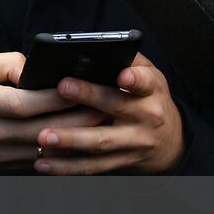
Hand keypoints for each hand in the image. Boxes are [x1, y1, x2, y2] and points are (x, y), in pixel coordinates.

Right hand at [0, 53, 107, 174]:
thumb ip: (6, 63)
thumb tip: (38, 66)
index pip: (32, 102)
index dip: (63, 95)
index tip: (87, 85)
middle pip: (52, 129)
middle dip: (84, 117)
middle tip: (110, 104)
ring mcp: (5, 155)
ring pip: (54, 150)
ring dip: (82, 137)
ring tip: (104, 122)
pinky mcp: (11, 169)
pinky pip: (47, 162)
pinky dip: (68, 152)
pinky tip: (84, 140)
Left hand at [35, 54, 182, 173]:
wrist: (170, 142)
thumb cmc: (147, 98)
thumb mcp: (148, 76)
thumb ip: (125, 60)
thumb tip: (90, 47)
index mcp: (151, 91)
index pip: (145, 82)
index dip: (135, 79)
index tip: (122, 75)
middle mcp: (146, 117)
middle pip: (115, 108)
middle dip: (89, 97)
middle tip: (61, 89)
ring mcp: (134, 143)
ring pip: (100, 142)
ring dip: (70, 140)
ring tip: (44, 136)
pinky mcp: (121, 162)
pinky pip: (91, 166)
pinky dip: (66, 167)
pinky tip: (42, 163)